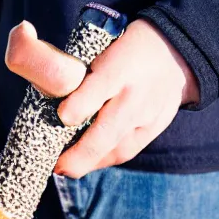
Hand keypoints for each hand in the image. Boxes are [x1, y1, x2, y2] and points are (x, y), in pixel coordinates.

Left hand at [5, 19, 199, 177]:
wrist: (175, 54)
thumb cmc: (123, 54)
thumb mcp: (100, 50)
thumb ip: (74, 74)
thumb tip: (43, 106)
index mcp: (116, 67)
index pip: (94, 92)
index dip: (75, 110)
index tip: (61, 119)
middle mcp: (133, 96)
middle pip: (103, 135)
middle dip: (76, 157)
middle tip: (56, 166)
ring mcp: (145, 117)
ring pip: (113, 151)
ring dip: (87, 163)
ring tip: (65, 168)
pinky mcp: (151, 131)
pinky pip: (123, 153)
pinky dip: (102, 160)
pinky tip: (87, 163)